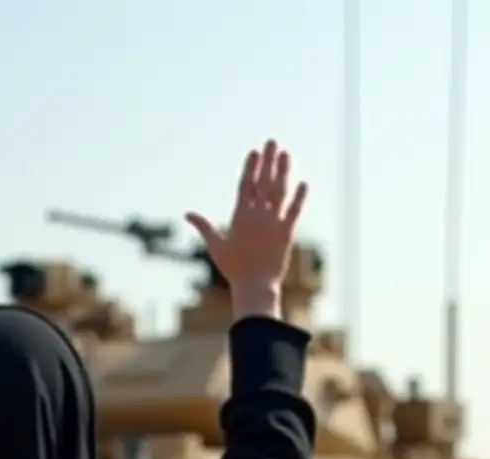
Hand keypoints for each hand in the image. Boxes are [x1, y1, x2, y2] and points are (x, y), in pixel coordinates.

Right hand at [184, 140, 307, 315]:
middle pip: (264, 182)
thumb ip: (204, 227)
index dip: (250, 167)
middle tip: (272, 142)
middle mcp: (258, 216)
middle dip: (268, 161)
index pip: (246, 186)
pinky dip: (299, 197)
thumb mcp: (216, 246)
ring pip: (279, 192)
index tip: (255, 152)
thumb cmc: (233, 269)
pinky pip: (294, 211)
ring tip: (285, 154)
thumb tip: (187, 214)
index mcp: (240, 217)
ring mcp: (273, 223)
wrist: (255, 286)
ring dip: (283, 172)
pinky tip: (302, 183)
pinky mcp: (287, 232)